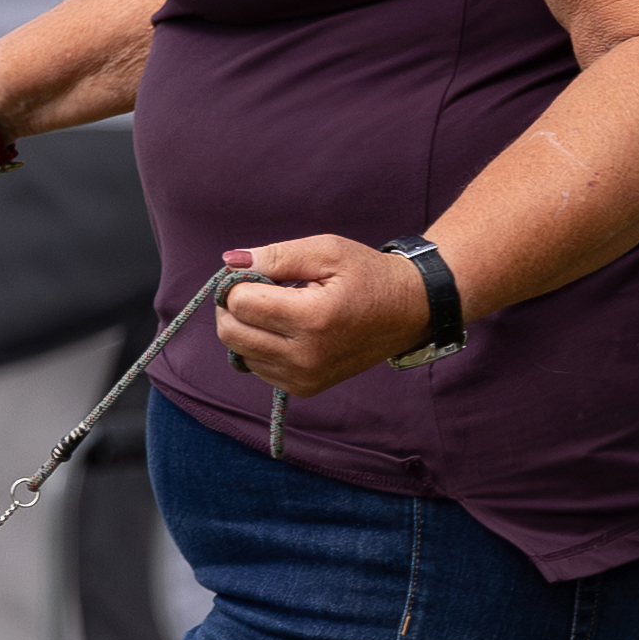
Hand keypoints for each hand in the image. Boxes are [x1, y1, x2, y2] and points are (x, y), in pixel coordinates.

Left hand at [210, 236, 442, 398]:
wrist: (408, 312)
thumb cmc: (367, 275)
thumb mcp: (326, 251)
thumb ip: (276, 255)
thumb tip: (230, 261)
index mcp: (312, 318)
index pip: (240, 304)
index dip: (240, 282)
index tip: (260, 272)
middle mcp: (305, 357)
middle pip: (231, 333)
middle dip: (234, 306)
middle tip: (259, 288)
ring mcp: (304, 378)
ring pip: (239, 352)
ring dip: (247, 327)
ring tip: (279, 308)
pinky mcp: (305, 389)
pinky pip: (257, 367)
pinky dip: (260, 346)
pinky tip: (286, 330)